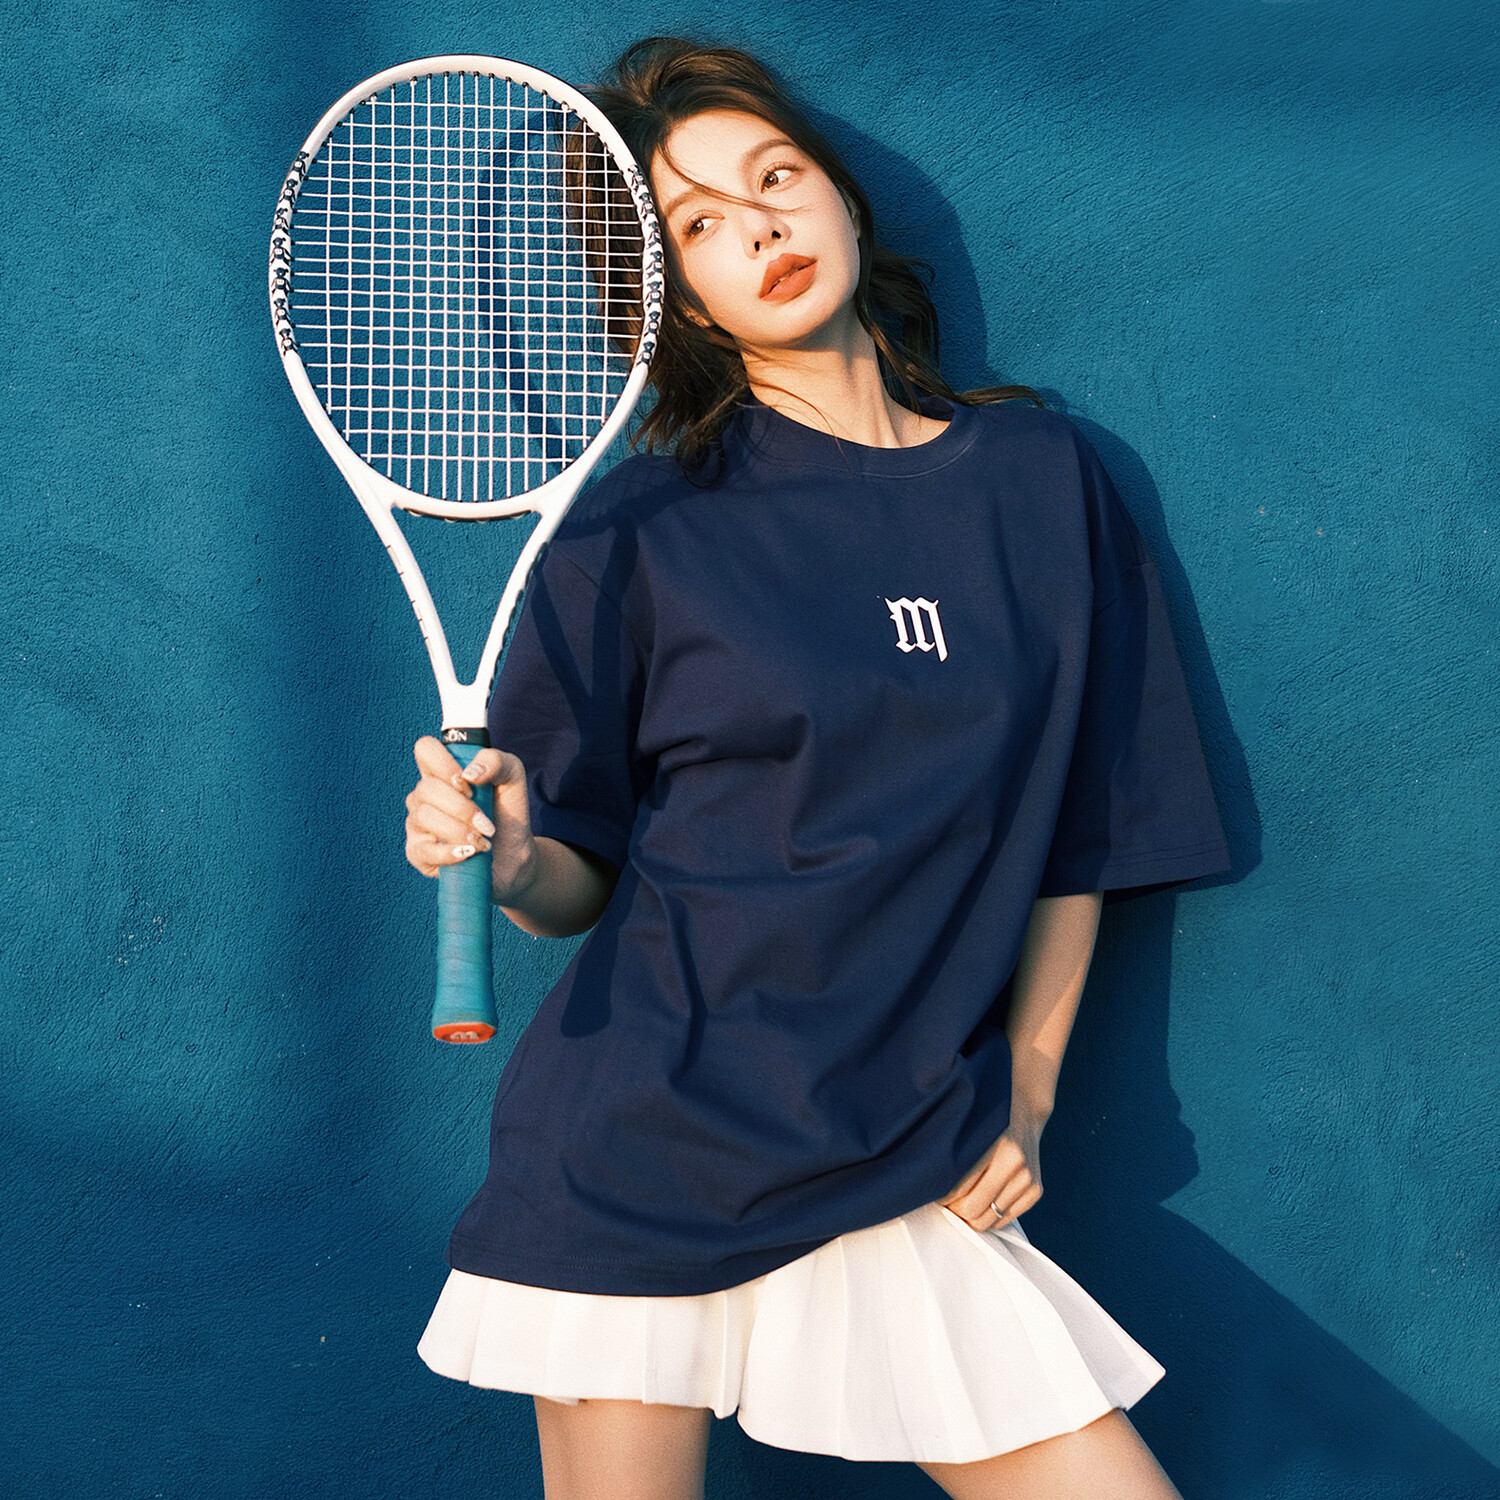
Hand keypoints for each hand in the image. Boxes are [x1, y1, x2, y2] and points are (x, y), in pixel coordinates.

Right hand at [403, 736, 537, 903]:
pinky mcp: (417, 853)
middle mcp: (424, 796)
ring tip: (482, 841)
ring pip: (424, 817)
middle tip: (486, 822)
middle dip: (463, 807)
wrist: (514, 855)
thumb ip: (496, 762)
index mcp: (442, 773)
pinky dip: (451, 852)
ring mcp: (417, 824)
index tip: (469, 783)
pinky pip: (424, 850)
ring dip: (460, 830)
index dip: (444, 764)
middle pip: (426, 788)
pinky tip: (469, 853)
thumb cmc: (508, 813)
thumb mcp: (512, 778)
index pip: (425, 750)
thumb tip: (470, 773)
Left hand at [936, 1104, 1047, 1230]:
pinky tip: (981, 1197)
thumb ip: (951, 1154)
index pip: (958, 1188)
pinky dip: (989, 1215)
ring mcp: (1027, 1179)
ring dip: (971, 1215)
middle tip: (944, 1200)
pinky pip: (1004, 1220)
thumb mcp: (967, 1127)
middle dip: (954, 1210)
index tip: (931, 1191)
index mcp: (996, 1144)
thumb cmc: (987, 1119)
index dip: (941, 1196)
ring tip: (960, 1199)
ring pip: (988, 1220)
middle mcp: (1016, 1164)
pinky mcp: (1035, 1191)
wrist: (1023, 1111)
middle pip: (973, 1209)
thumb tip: (928, 1187)